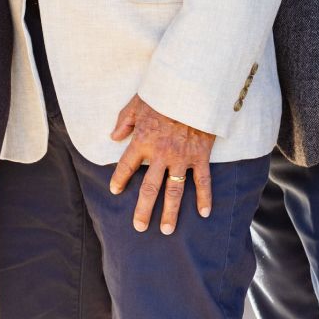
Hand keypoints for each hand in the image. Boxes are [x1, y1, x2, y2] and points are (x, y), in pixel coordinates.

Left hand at [108, 95, 216, 234]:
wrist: (194, 89)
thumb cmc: (164, 93)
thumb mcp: (138, 102)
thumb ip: (124, 121)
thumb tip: (113, 136)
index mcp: (143, 141)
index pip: (126, 165)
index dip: (119, 179)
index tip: (115, 190)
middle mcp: (161, 155)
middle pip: (149, 188)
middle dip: (143, 209)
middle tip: (139, 227)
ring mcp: (181, 158)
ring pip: (174, 191)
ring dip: (170, 212)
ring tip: (166, 230)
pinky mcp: (200, 156)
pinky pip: (202, 181)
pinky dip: (204, 198)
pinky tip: (204, 213)